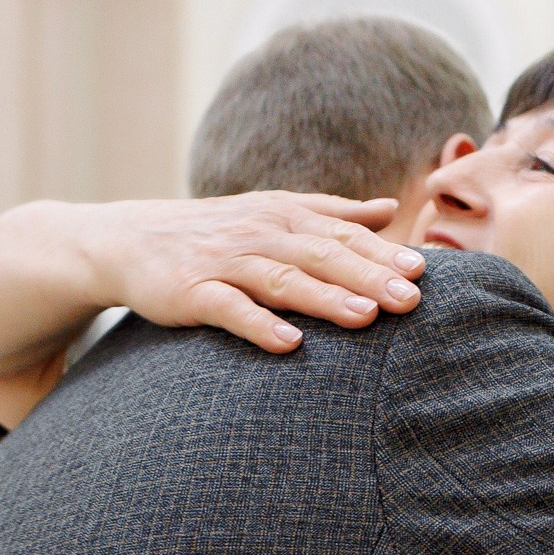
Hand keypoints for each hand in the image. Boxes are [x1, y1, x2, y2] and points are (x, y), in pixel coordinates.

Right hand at [86, 193, 427, 352]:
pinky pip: (230, 309)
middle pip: (322, 255)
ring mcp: (226, 263)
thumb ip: (334, 212)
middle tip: (410, 299)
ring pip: (283, 280)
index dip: (382, 252)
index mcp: (286, 216)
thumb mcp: (274, 211)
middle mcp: (261, 234)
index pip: (343, 234)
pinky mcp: (193, 292)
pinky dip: (258, 325)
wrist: (130, 239)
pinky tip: (288, 344)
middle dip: (368, 276)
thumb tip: (390, 210)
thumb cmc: (215, 232)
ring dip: (325, 298)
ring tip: (364, 317)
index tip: (422, 271)